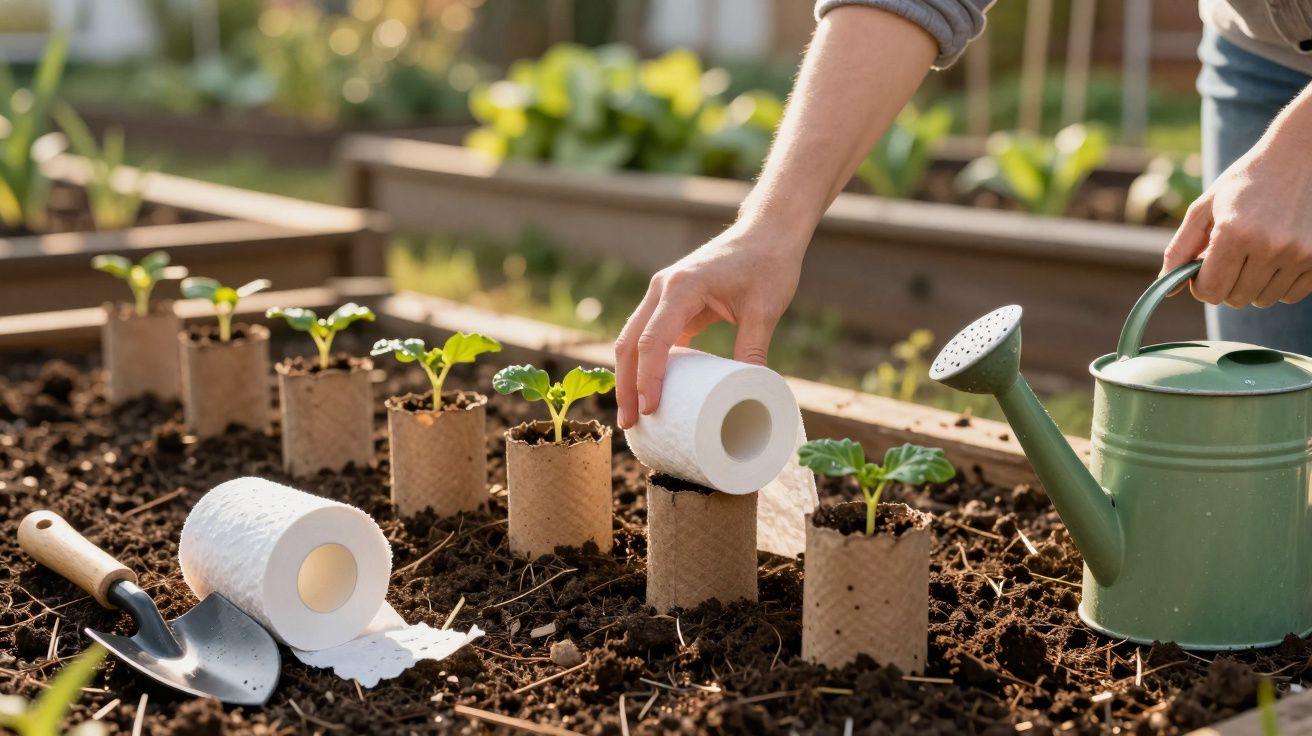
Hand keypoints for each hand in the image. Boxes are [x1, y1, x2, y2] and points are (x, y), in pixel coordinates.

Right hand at [614, 224, 803, 428]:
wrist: (767, 232)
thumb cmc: (767, 264)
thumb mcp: (765, 309)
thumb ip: (753, 349)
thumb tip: (750, 392)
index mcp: (682, 287)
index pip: (653, 340)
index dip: (648, 378)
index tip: (651, 410)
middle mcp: (662, 288)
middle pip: (630, 341)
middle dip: (626, 385)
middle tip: (629, 423)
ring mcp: (662, 293)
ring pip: (632, 339)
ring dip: (628, 376)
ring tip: (633, 415)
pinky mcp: (670, 302)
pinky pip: (648, 336)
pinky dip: (644, 363)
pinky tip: (649, 391)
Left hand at [1161, 123, 1311, 306]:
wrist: (1300, 156)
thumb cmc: (1246, 182)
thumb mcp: (1205, 207)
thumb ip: (1181, 248)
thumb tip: (1166, 287)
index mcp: (1234, 232)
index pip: (1210, 291)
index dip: (1201, 286)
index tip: (1204, 269)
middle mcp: (1269, 245)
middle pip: (1235, 299)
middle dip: (1226, 284)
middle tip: (1231, 257)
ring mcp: (1300, 253)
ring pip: (1263, 300)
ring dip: (1253, 285)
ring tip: (1255, 252)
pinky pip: (1291, 295)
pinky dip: (1279, 283)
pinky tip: (1277, 256)